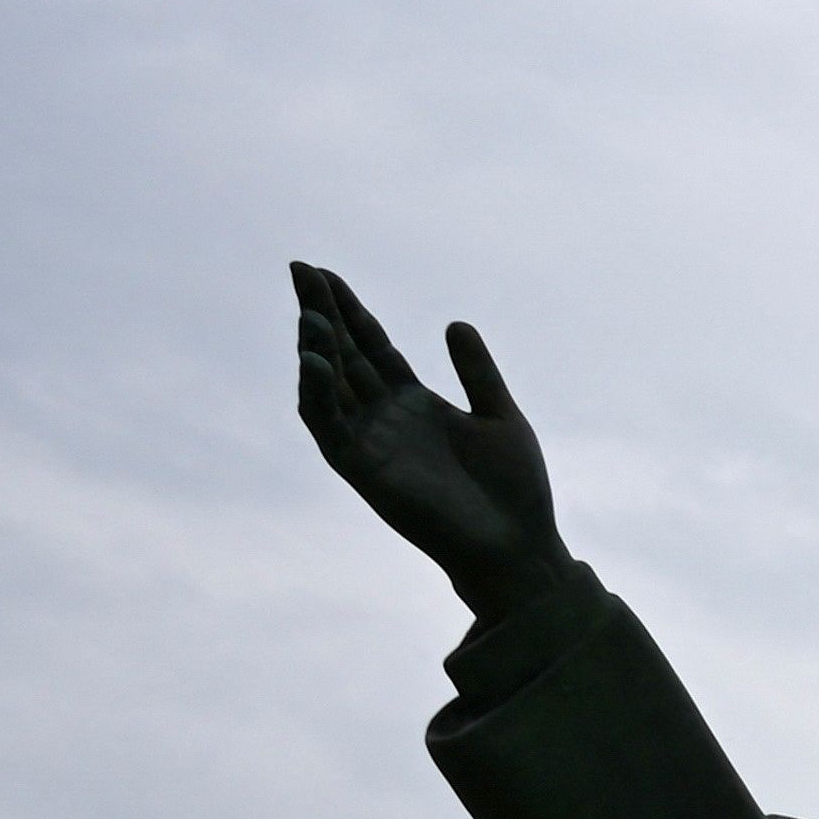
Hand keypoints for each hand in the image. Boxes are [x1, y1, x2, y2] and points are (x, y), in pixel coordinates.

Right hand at [289, 264, 566, 611]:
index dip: (348, 309)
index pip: (370, 345)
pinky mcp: (364, 472)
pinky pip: (330, 428)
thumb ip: (476, 372)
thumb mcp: (500, 416)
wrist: (519, 547)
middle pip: (343, 355)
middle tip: (300, 270)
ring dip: (315, 350)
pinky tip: (316, 362)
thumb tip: (455, 322)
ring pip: (328, 387)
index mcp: (414, 402)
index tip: (324, 272)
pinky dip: (319, 396)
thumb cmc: (514, 491)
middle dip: (321, 314)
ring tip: (310, 315)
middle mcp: (385, 418)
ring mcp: (371, 443)